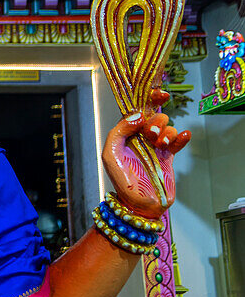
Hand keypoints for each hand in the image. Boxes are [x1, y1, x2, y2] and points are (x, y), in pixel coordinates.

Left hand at [102, 89, 190, 217]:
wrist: (140, 202)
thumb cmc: (122, 179)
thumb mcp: (111, 153)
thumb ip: (119, 131)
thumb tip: (137, 116)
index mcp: (125, 133)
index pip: (137, 110)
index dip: (148, 99)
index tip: (158, 93)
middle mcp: (140, 136)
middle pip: (155, 116)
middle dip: (156, 120)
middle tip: (151, 133)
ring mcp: (156, 145)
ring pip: (167, 127)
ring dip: (166, 132)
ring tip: (160, 144)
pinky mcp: (169, 155)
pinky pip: (178, 140)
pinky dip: (182, 136)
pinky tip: (184, 136)